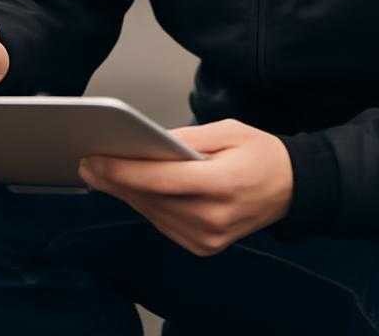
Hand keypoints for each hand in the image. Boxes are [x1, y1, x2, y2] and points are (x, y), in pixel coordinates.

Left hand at [78, 118, 292, 256]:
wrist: (292, 189)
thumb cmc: (260, 153)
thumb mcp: (227, 130)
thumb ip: (187, 139)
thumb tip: (150, 141)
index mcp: (222, 184)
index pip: (161, 180)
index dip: (124, 170)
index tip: (95, 158)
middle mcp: (214, 218)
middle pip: (151, 199)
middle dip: (115, 180)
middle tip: (86, 163)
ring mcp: (209, 238)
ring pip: (153, 213)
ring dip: (125, 194)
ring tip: (99, 173)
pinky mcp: (205, 247)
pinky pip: (164, 223)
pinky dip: (145, 205)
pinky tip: (127, 188)